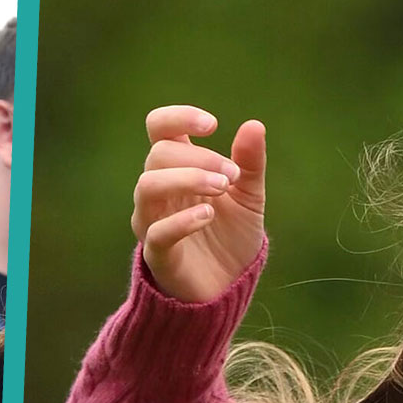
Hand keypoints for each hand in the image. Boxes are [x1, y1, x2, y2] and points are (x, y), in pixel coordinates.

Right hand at [133, 105, 266, 302]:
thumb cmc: (231, 235)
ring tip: (222, 187)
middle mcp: (158, 191)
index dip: (178, 117)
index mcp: (177, 169)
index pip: (158, 128)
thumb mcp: (249, 195)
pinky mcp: (157, 255)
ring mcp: (152, 222)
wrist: (228, 285)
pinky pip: (157, 232)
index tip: (212, 125)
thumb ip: (250, 163)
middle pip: (157, 154)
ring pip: (147, 186)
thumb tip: (254, 125)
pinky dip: (182, 219)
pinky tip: (209, 215)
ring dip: (187, 178)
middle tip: (232, 176)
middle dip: (199, 158)